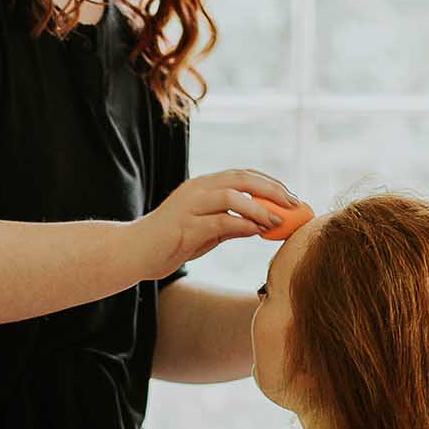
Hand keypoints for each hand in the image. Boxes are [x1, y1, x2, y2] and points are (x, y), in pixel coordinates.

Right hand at [130, 169, 299, 279]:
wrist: (133, 252)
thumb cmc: (170, 243)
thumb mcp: (207, 232)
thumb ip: (230, 225)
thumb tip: (260, 225)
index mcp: (203, 186)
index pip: (243, 175)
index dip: (270, 182)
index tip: (291, 196)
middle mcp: (197, 189)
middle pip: (241, 179)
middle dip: (272, 190)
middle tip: (294, 204)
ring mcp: (189, 206)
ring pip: (231, 196)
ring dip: (259, 207)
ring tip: (278, 221)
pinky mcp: (184, 226)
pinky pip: (219, 221)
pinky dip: (241, 225)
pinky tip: (257, 231)